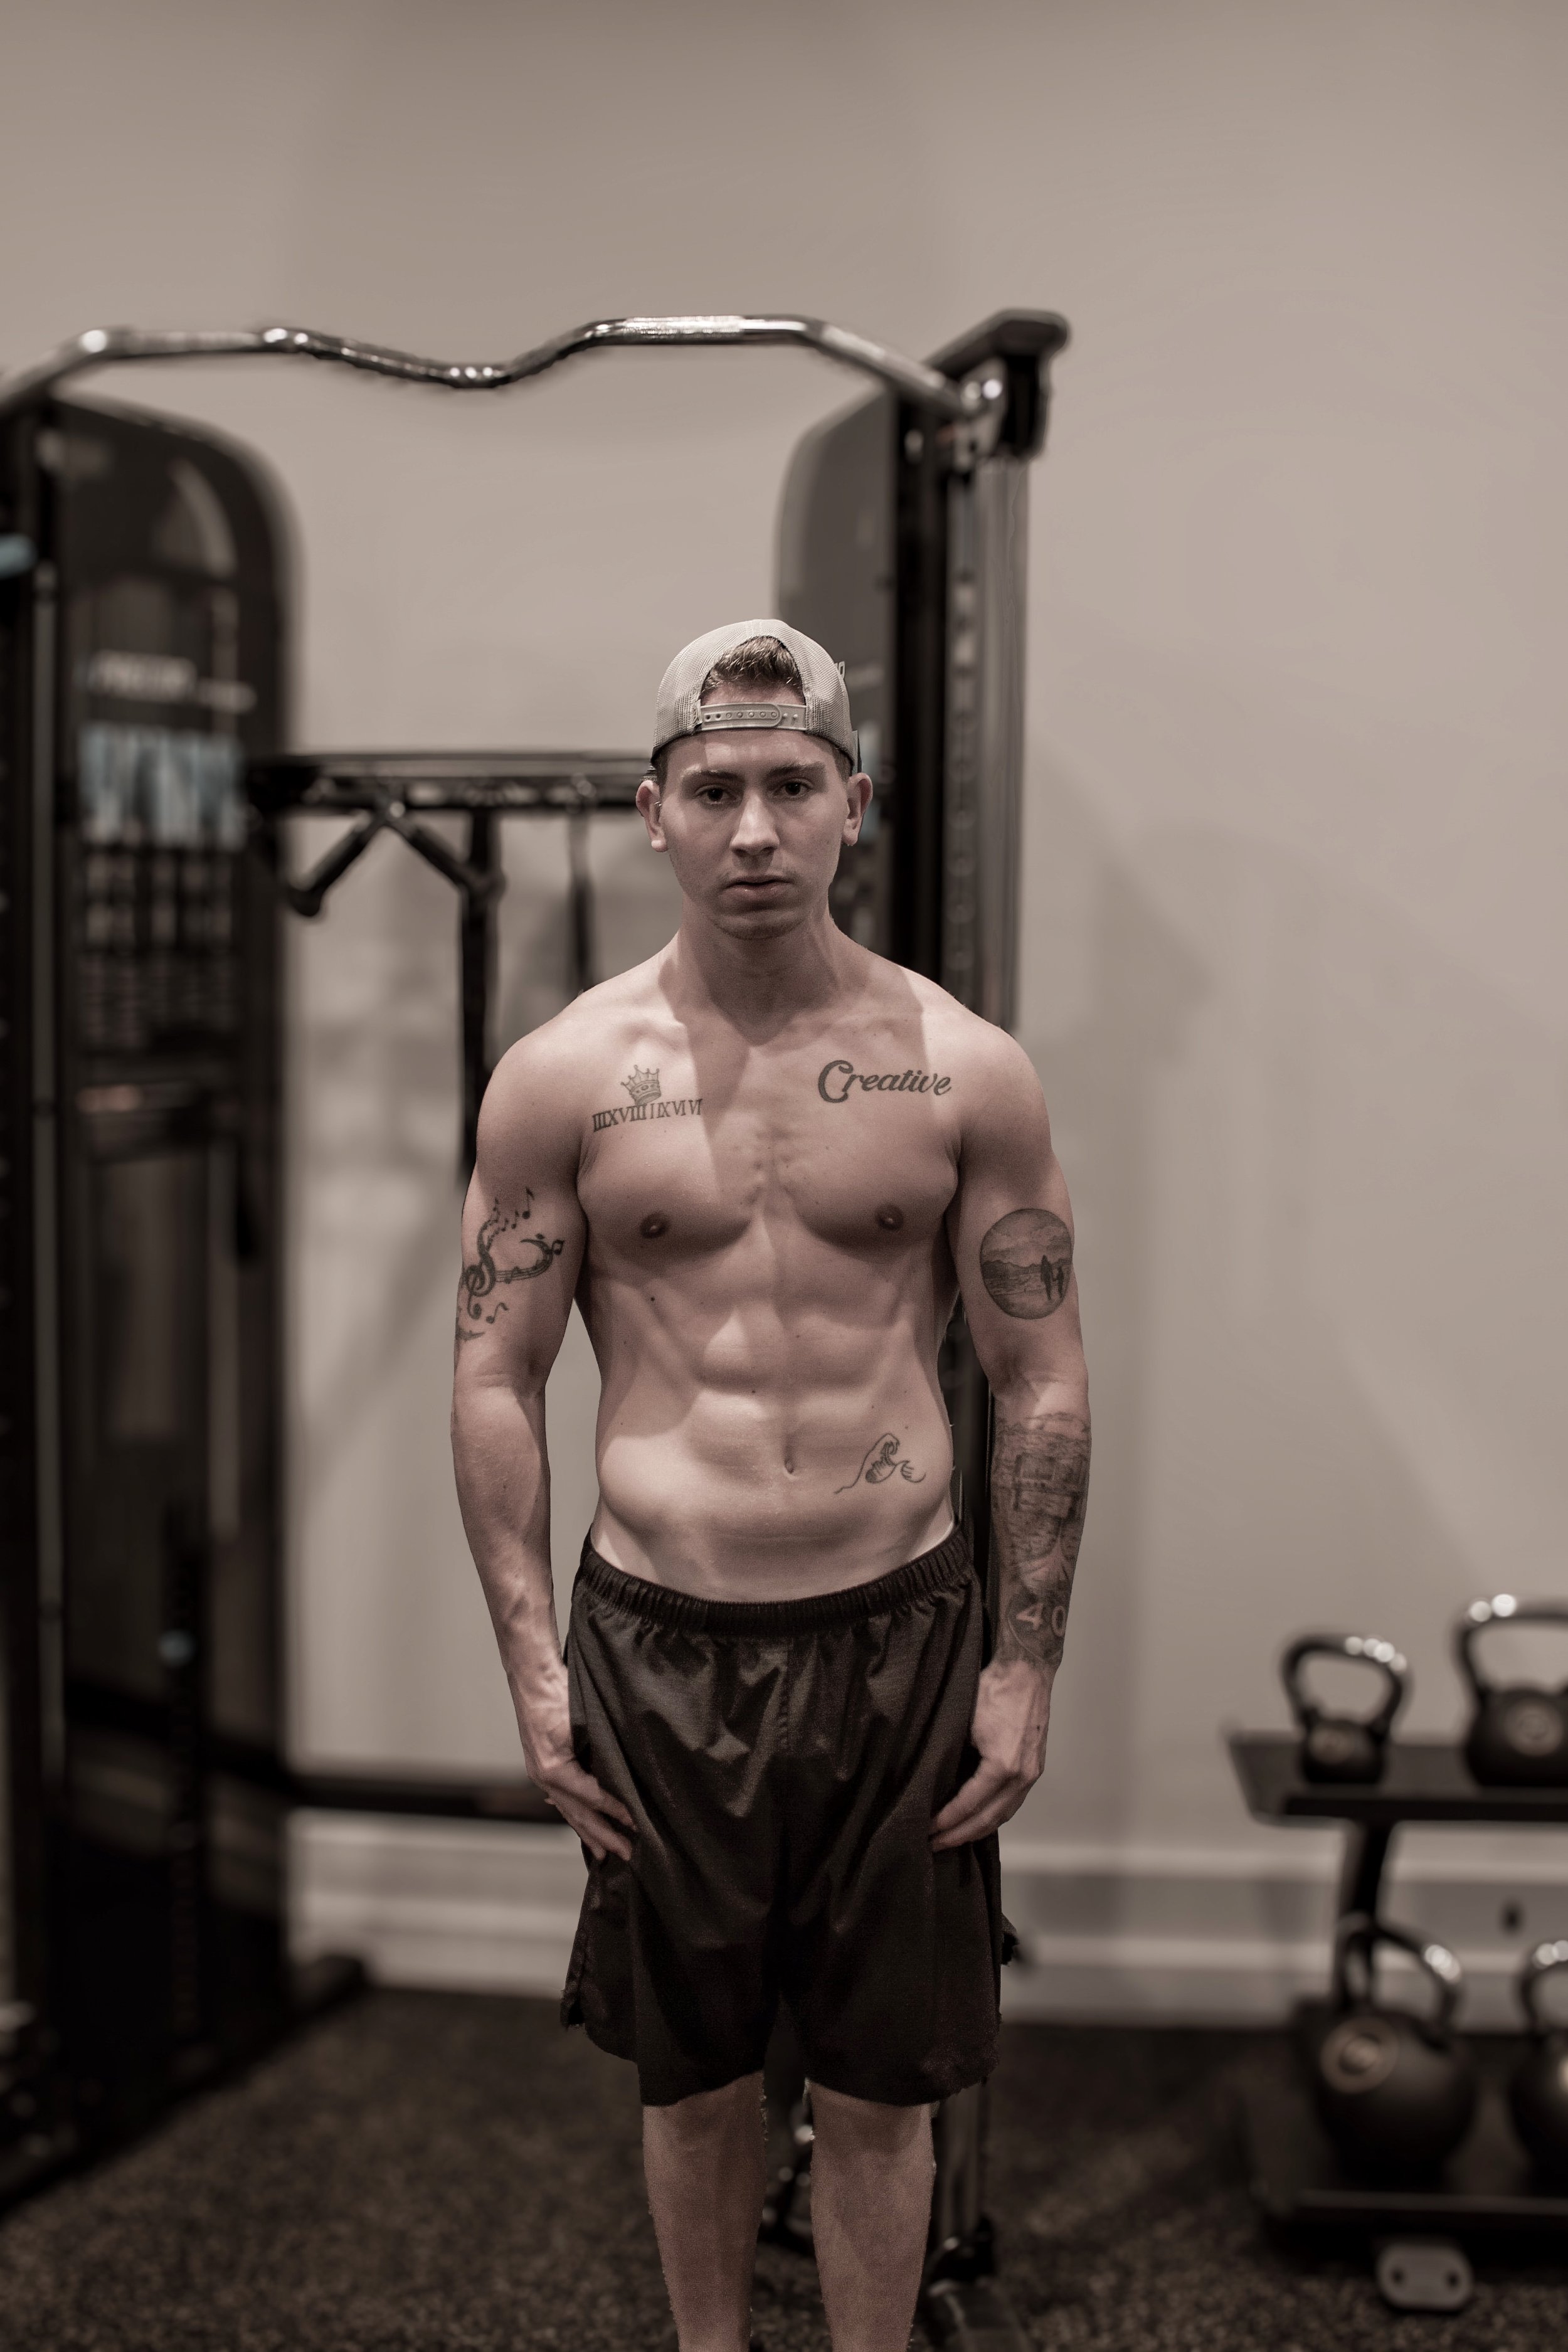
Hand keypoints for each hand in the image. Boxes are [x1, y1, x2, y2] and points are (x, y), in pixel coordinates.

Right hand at [517, 1682, 636, 1863]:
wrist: (534, 1676)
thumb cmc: (559, 1693)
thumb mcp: (584, 1723)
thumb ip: (600, 1754)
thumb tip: (623, 1780)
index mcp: (554, 1769)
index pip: (592, 1798)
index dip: (616, 1811)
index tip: (637, 1823)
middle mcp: (544, 1776)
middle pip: (578, 1814)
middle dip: (602, 1835)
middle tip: (625, 1854)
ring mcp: (540, 1772)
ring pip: (568, 1810)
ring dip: (587, 1831)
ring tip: (604, 1853)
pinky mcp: (542, 1765)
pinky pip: (560, 1797)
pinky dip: (572, 1813)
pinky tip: (579, 1823)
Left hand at [930, 1657, 1052, 1851]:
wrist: (1026, 1670)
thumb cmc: (994, 1689)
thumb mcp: (963, 1723)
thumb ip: (953, 1757)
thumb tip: (933, 1783)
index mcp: (1003, 1766)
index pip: (969, 1804)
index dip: (947, 1820)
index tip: (928, 1829)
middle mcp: (1022, 1775)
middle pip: (989, 1819)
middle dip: (960, 1835)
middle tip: (936, 1844)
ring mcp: (1032, 1773)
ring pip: (1004, 1814)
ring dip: (979, 1829)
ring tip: (955, 1838)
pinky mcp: (1035, 1767)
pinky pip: (1014, 1801)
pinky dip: (995, 1814)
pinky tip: (979, 1819)